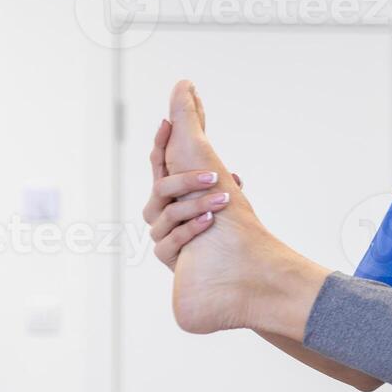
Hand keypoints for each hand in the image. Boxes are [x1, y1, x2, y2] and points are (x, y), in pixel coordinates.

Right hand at [143, 117, 243, 268]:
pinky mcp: (165, 253)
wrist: (223, 267)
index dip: (161, 143)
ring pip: (170, 213)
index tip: (168, 123)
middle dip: (188, 179)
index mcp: (169, 193)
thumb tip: (232, 172)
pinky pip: (171, 241)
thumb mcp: (218, 198)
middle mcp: (159, 209)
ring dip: (198, 204)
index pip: (160, 163)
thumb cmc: (220, 229)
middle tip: (214, 176)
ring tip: (223, 200)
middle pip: (162, 187)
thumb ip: (215, 179)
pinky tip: (209, 221)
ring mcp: (160, 231)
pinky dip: (192, 229)